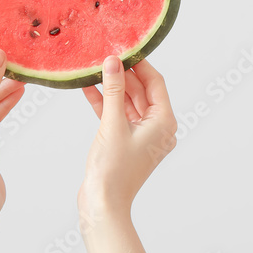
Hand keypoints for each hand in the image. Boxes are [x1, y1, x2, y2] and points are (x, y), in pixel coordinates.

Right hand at [79, 56, 176, 220]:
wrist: (102, 205)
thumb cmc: (113, 169)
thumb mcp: (112, 123)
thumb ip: (113, 90)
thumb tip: (113, 62)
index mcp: (164, 122)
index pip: (155, 83)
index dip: (140, 64)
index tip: (125, 47)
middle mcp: (158, 127)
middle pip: (141, 91)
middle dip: (123, 74)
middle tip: (106, 54)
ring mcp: (142, 136)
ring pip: (127, 103)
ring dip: (111, 88)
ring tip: (94, 67)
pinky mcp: (126, 142)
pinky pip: (118, 116)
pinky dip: (105, 104)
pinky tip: (89, 88)